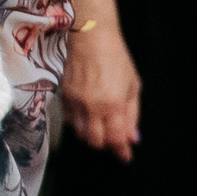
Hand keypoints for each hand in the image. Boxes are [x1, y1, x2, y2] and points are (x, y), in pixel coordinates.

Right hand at [62, 19, 141, 159]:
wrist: (90, 39)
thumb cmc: (117, 60)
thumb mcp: (133, 86)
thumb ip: (132, 114)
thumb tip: (133, 138)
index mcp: (113, 105)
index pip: (116, 139)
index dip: (121, 152)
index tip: (125, 157)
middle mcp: (92, 107)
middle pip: (95, 141)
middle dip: (105, 145)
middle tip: (113, 140)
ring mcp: (75, 102)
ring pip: (80, 133)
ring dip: (91, 135)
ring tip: (100, 128)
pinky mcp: (63, 96)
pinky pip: (69, 121)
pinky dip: (78, 124)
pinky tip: (86, 117)